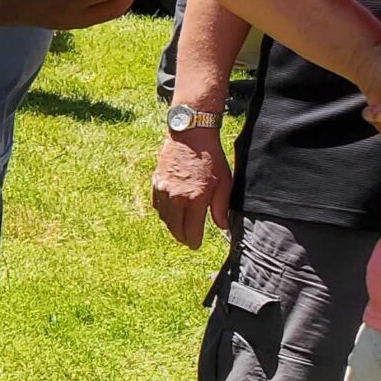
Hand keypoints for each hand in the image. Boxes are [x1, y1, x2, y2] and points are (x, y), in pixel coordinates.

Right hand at [150, 126, 231, 248]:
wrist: (190, 136)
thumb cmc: (210, 158)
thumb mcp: (224, 184)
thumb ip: (221, 208)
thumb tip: (223, 227)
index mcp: (195, 199)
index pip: (191, 230)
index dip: (194, 241)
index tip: (196, 245)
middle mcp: (176, 197)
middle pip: (175, 228)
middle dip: (182, 237)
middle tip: (188, 241)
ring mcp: (163, 190)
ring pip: (164, 218)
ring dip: (172, 226)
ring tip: (180, 229)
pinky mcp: (156, 183)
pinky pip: (157, 206)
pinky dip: (164, 213)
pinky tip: (171, 213)